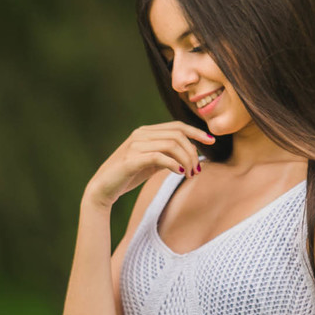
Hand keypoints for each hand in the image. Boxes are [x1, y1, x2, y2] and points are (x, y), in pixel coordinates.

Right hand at [84, 121, 214, 207]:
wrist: (103, 189)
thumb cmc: (127, 176)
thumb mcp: (150, 163)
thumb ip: (166, 154)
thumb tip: (190, 153)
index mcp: (146, 132)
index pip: (177, 126)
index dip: (197, 132)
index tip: (212, 141)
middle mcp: (141, 134)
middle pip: (178, 135)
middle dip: (193, 152)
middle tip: (197, 171)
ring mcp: (135, 145)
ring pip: (171, 144)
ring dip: (186, 160)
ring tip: (190, 174)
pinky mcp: (131, 159)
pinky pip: (159, 156)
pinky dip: (174, 164)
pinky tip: (180, 173)